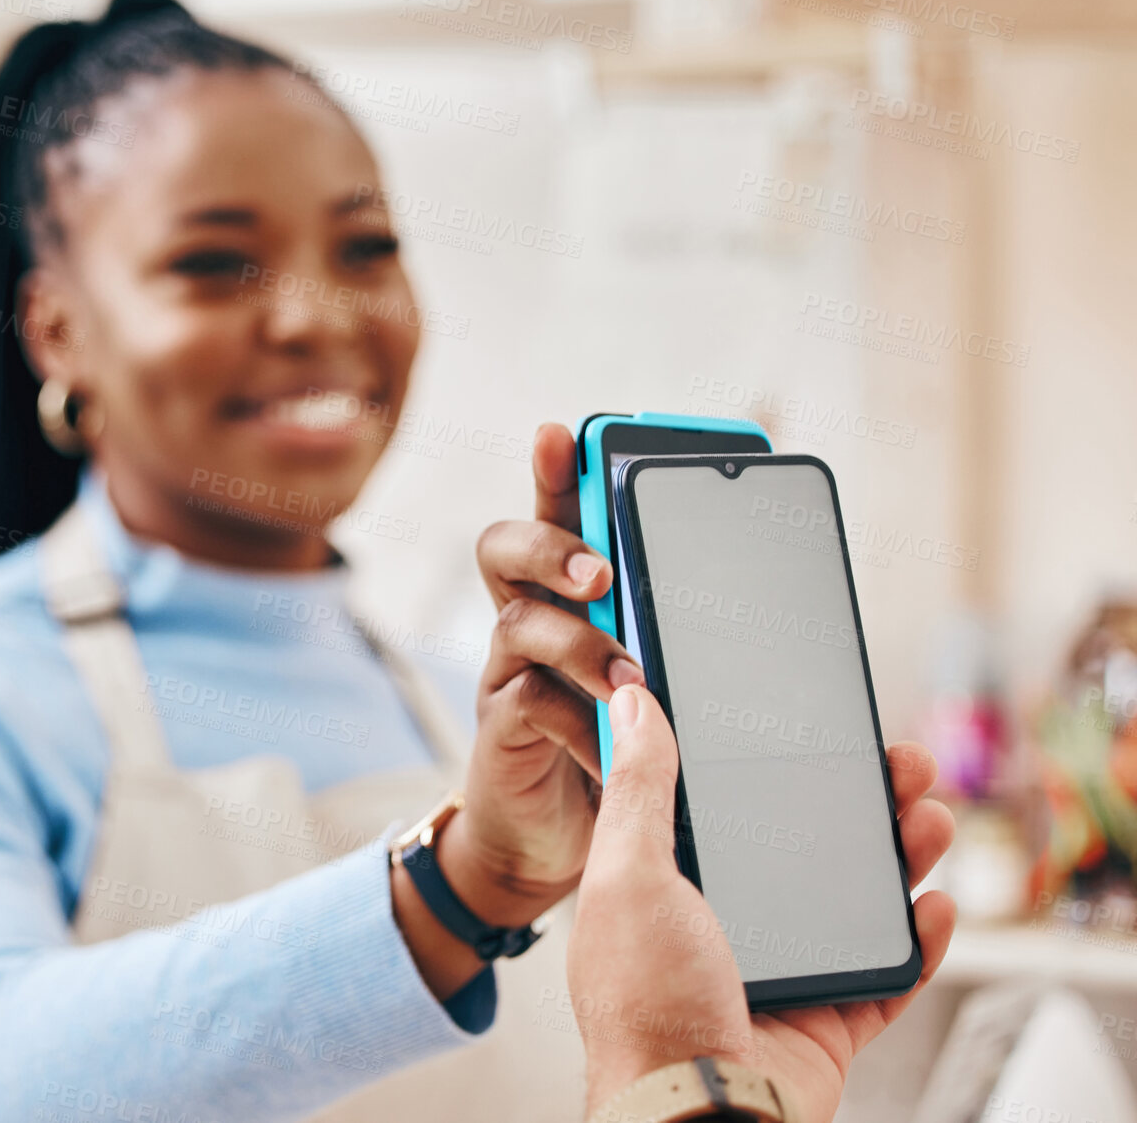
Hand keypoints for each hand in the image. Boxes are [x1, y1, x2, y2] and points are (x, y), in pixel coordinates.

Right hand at [457, 422, 643, 909]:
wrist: (561, 836)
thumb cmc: (621, 743)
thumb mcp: (662, 678)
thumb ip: (684, 633)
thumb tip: (767, 592)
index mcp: (573, 591)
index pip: (558, 511)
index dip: (552, 469)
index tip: (559, 432)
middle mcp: (530, 616)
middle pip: (506, 547)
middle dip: (550, 544)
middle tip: (599, 570)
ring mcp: (509, 668)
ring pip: (518, 620)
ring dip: (579, 642)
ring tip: (632, 676)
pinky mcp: (501, 725)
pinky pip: (526, 699)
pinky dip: (574, 717)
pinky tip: (608, 742)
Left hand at [569, 685, 956, 1122]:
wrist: (695, 1114)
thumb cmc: (645, 1003)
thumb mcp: (628, 874)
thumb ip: (637, 788)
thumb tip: (631, 702)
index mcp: (670, 885)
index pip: (727, 807)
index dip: (771, 763)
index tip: (813, 724)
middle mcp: (725, 926)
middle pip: (804, 848)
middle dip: (857, 803)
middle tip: (899, 765)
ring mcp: (780, 975)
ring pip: (853, 906)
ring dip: (898, 858)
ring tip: (929, 818)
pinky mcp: (826, 1025)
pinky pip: (885, 979)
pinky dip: (916, 944)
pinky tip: (934, 904)